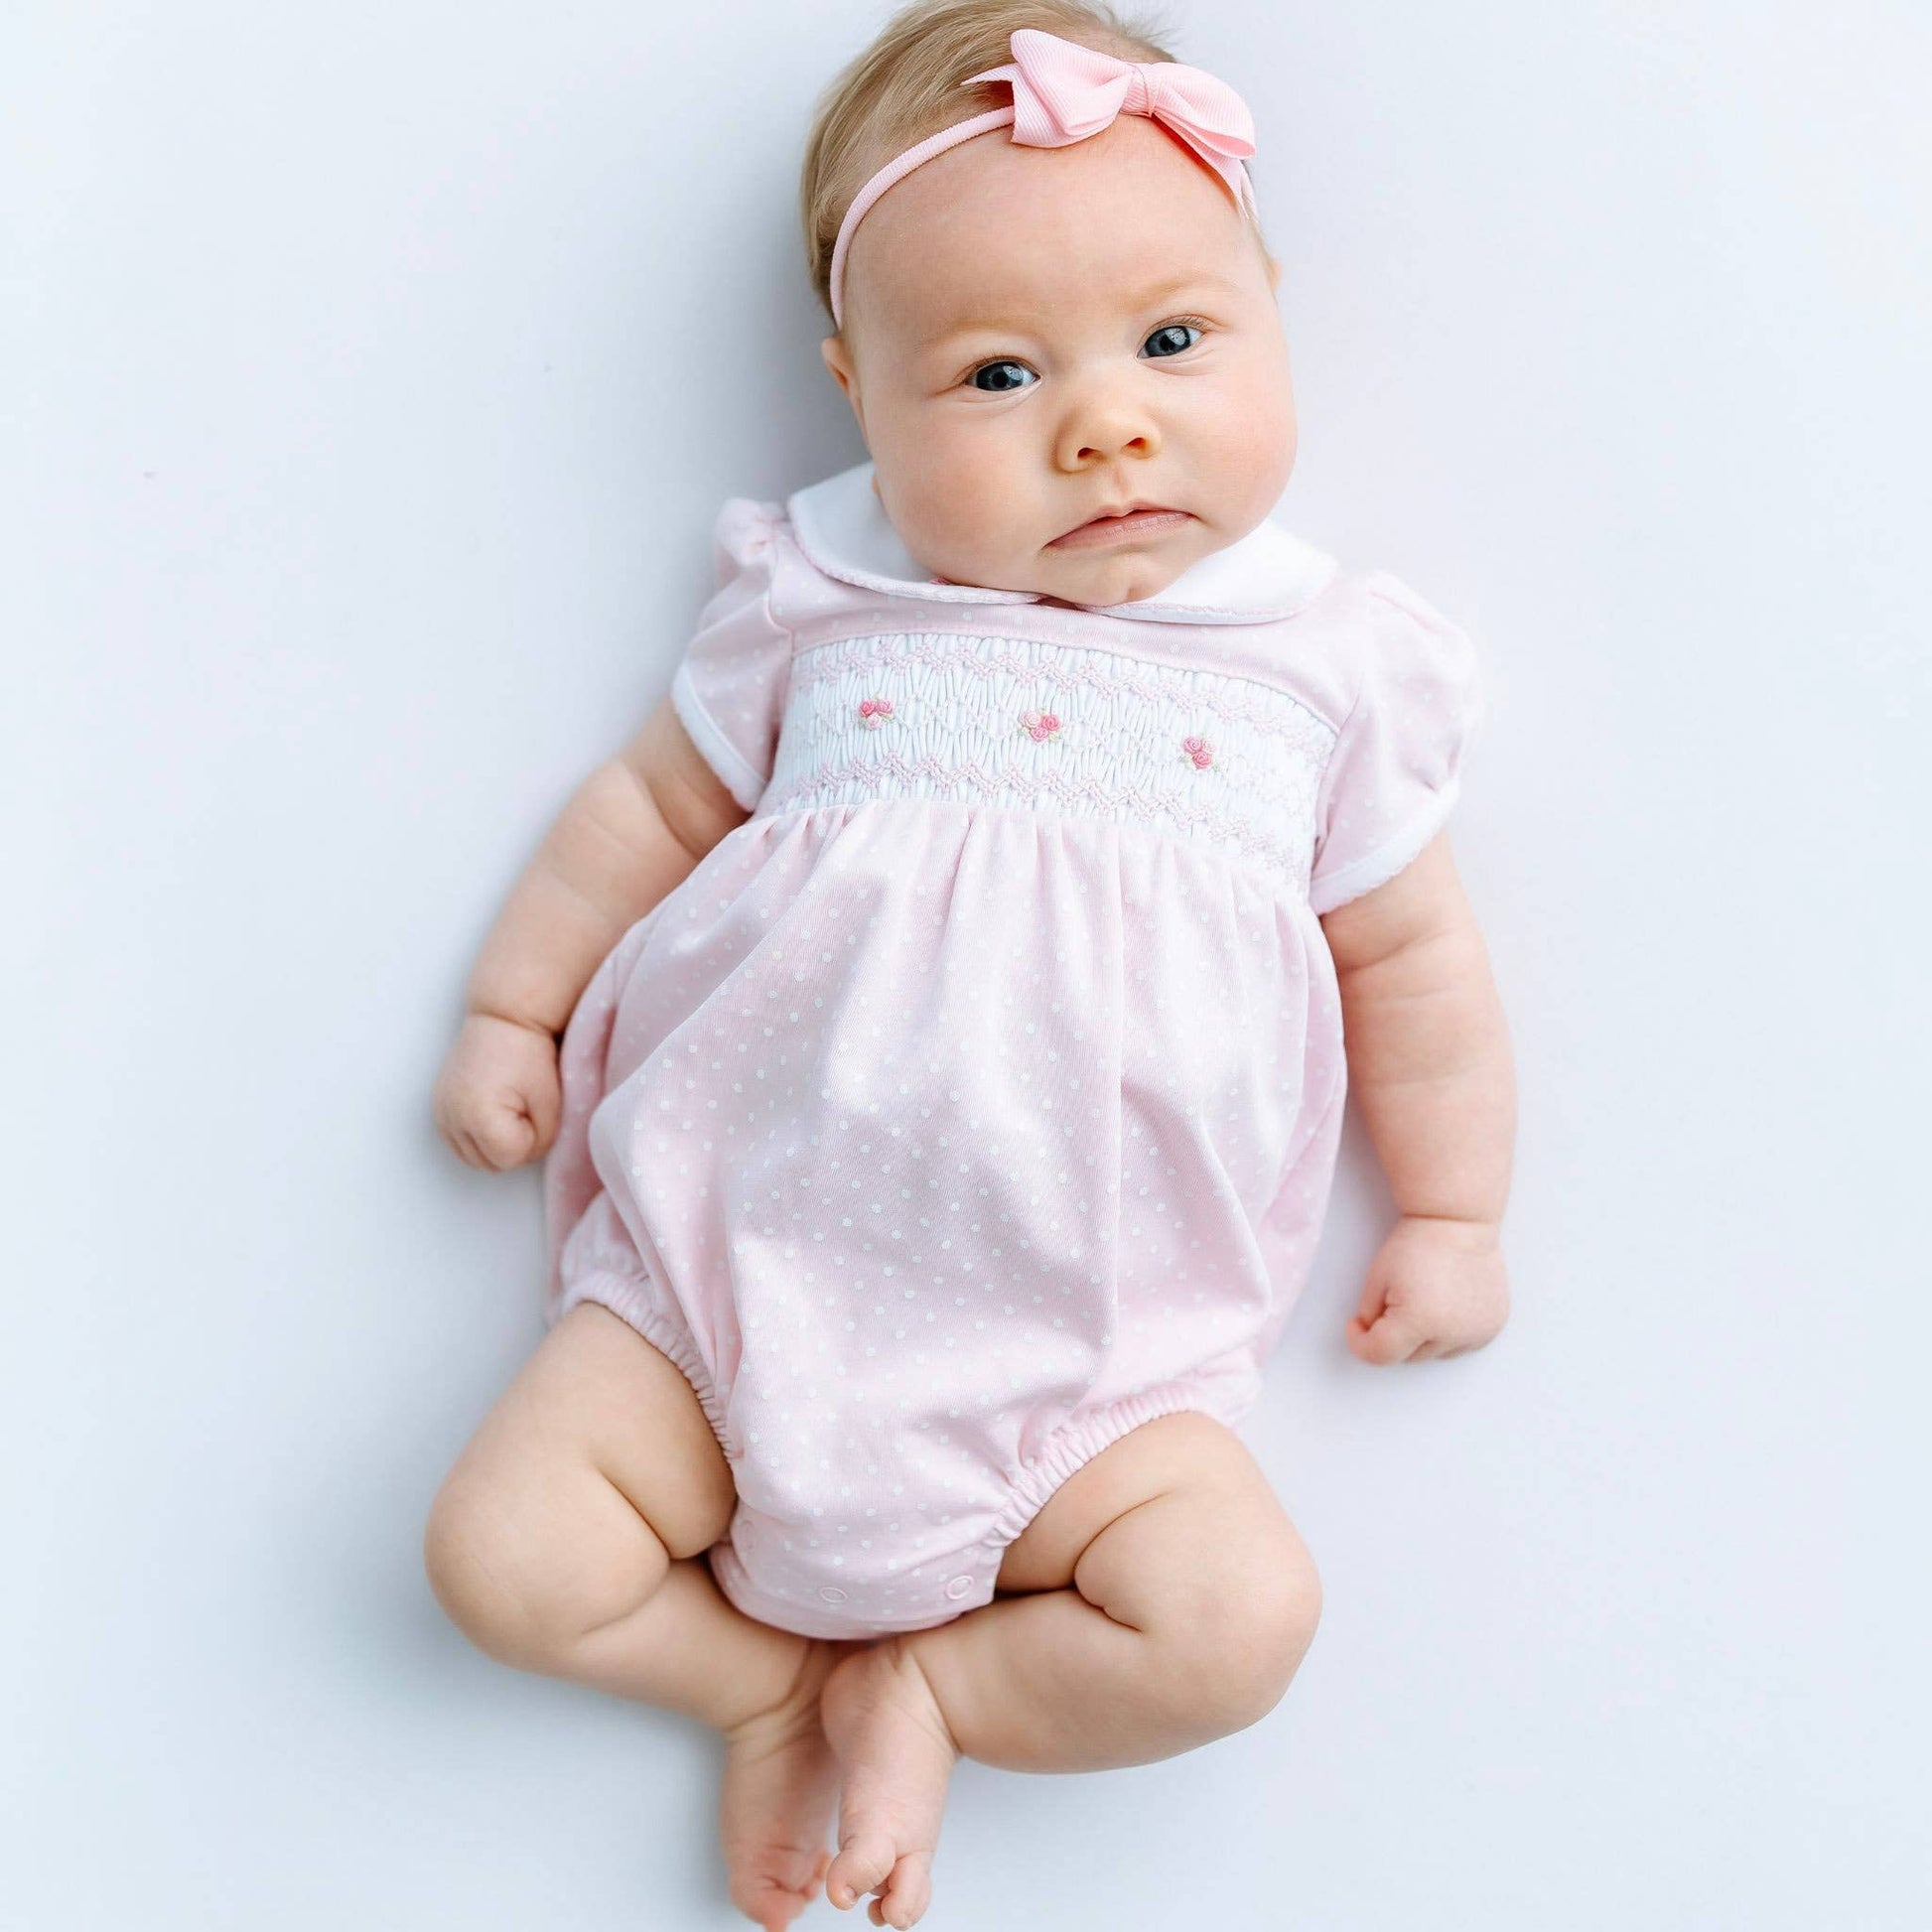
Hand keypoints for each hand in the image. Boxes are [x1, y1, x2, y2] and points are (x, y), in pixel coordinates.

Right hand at [432, 1012, 561, 1170]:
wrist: (502, 1019)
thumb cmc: (530, 1057)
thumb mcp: (550, 1104)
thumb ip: (542, 1142)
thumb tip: (523, 1158)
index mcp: (477, 1115)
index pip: (510, 1159)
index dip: (530, 1139)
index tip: (533, 1108)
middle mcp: (451, 1117)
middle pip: (488, 1164)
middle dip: (512, 1146)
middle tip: (523, 1109)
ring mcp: (440, 1112)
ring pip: (473, 1158)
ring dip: (494, 1144)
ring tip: (507, 1109)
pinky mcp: (438, 1108)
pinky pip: (460, 1143)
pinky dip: (478, 1136)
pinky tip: (492, 1112)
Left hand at [1346, 1215, 1509, 1364]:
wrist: (1458, 1221)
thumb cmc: (1415, 1244)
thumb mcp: (1377, 1280)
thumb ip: (1369, 1317)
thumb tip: (1372, 1340)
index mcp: (1419, 1321)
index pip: (1380, 1355)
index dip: (1360, 1342)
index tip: (1356, 1326)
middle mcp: (1452, 1333)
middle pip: (1409, 1356)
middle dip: (1395, 1335)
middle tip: (1395, 1298)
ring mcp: (1477, 1331)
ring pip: (1435, 1353)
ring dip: (1423, 1337)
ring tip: (1424, 1298)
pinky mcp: (1493, 1326)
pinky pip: (1461, 1343)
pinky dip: (1449, 1332)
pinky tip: (1445, 1304)